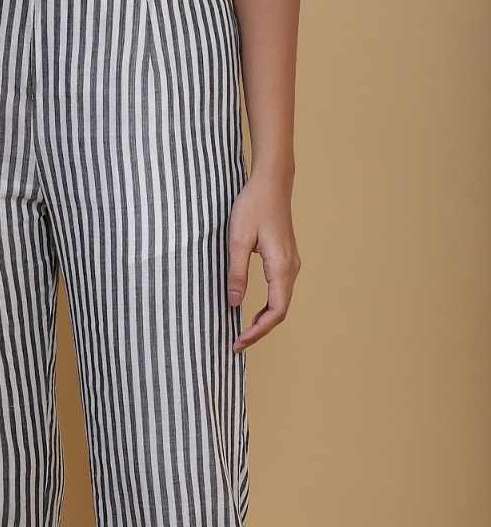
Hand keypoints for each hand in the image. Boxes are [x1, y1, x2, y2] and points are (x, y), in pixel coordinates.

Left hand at [226, 169, 300, 351]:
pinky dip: (267, 308)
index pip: (275, 311)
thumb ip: (236, 273)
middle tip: (237, 344)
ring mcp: (291, 264)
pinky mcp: (285, 260)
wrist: (272, 182)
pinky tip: (252, 312)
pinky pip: (279, 292)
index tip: (238, 342)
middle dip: (259, 331)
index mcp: (281, 267)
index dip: (257, 331)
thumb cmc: (254, 206)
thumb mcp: (238, 240)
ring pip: (281, 303)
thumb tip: (234, 303)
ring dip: (263, 321)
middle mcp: (291, 269)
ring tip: (242, 332)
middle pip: (280, 312)